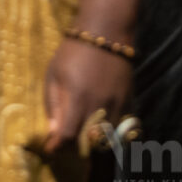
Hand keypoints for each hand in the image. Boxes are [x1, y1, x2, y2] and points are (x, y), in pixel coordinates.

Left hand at [43, 38, 132, 153]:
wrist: (106, 32)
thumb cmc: (73, 51)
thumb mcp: (54, 72)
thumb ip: (52, 103)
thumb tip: (53, 132)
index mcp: (77, 97)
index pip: (68, 135)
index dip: (58, 146)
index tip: (52, 149)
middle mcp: (99, 106)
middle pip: (89, 143)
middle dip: (75, 146)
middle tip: (66, 139)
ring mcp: (117, 106)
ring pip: (107, 139)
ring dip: (94, 141)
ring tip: (83, 131)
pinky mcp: (130, 103)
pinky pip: (122, 130)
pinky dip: (111, 133)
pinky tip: (101, 125)